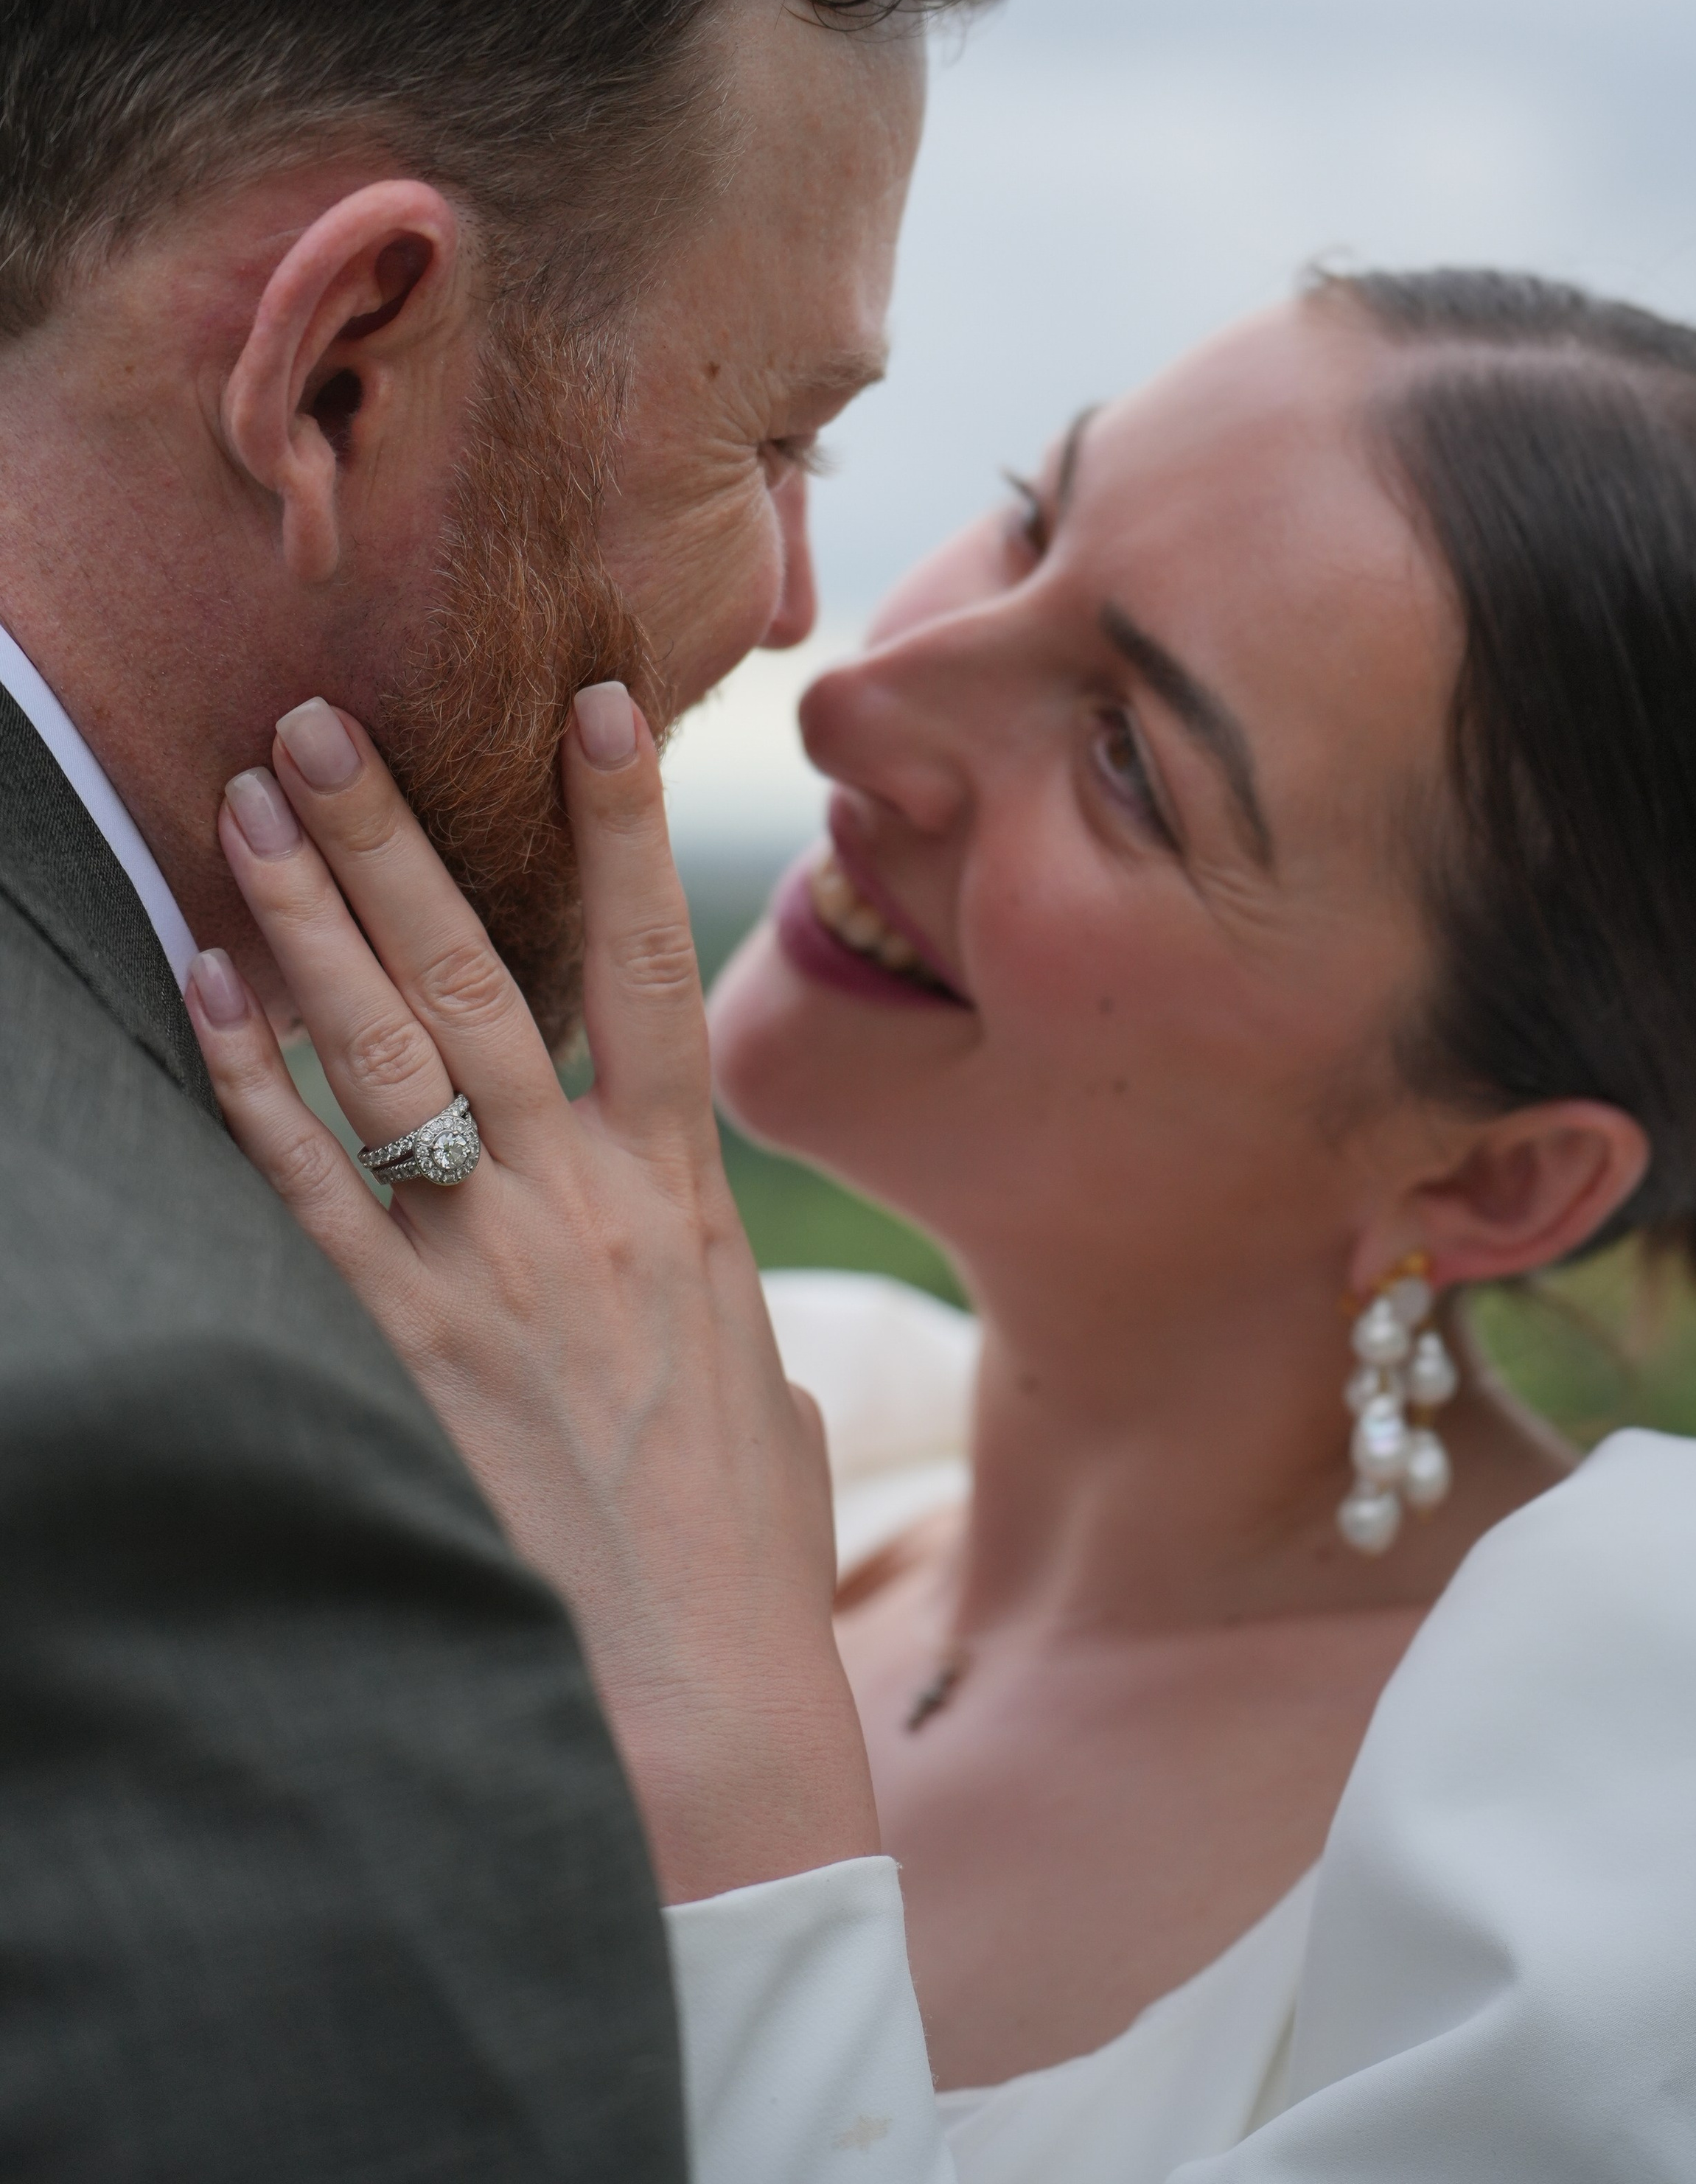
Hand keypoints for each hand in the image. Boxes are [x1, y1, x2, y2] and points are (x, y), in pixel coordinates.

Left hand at [185, 683, 879, 1899]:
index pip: (648, 969)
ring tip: (241, 804)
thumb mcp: (765, 1405)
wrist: (698, 1720)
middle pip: (477, 977)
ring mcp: (483, 1271)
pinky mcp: (393, 1353)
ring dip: (304, 917)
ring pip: (382, 1052)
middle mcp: (579, 1208)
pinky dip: (246, 1077)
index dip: (623, 826)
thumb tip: (718, 1311)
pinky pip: (301, 1182)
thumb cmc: (740, 1572)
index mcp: (683, 1204)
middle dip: (395, 839)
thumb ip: (725, 1317)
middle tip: (319, 725)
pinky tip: (202, 986)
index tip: (598, 703)